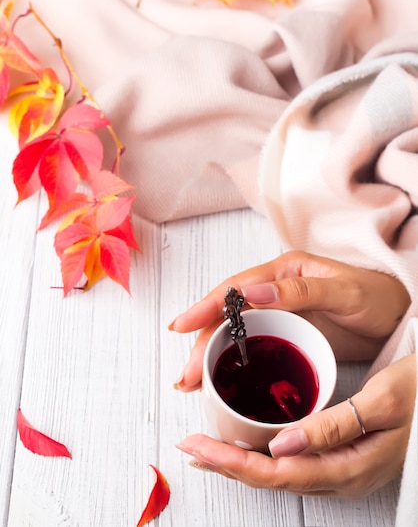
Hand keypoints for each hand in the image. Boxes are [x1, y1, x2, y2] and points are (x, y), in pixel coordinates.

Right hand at [169, 251, 409, 390]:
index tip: (180, 325)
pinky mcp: (286, 332)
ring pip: (233, 331)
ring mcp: (279, 311)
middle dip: (202, 342)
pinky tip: (220, 378)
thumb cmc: (376, 297)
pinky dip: (231, 360)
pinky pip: (251, 344)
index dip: (205, 306)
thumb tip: (252, 294)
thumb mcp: (343, 292)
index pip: (235, 288)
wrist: (398, 315)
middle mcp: (275, 289)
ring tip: (192, 382)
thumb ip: (300, 291)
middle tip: (187, 375)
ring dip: (210, 354)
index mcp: (284, 271)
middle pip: (227, 314)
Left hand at [176, 354, 415, 498]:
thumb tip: (280, 445)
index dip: (232, 462)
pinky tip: (249, 446)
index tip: (198, 446)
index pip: (276, 473)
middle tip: (190, 445)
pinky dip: (263, 456)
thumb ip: (332, 428)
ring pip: (280, 475)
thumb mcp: (382, 403)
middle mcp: (341, 479)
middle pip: (272, 478)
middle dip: (227, 463)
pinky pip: (293, 466)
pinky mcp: (342, 460)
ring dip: (241, 461)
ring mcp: (342, 473)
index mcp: (348, 468)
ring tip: (207, 449)